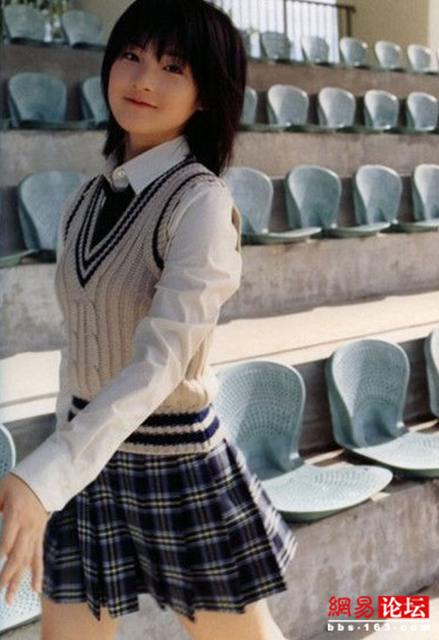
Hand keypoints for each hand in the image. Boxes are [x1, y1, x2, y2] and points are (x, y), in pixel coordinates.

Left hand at [0, 474, 48, 604]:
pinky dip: (37, 573)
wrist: (47, 478)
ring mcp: (35, 533)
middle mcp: (27, 527)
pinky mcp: (39, 535)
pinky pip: (38, 556)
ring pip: (27, 560)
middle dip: (6, 576)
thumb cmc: (21, 482)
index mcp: (16, 515)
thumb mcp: (1, 489)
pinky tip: (35, 588)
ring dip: (18, 581)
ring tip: (9, 599)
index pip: (7, 541)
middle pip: (17, 556)